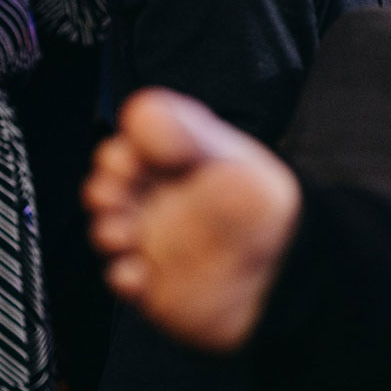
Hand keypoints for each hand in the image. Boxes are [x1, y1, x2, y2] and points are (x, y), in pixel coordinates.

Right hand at [83, 88, 301, 351]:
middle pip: (109, 188)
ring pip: (109, 230)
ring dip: (107, 230)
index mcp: (174, 163)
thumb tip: (142, 108)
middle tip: (113, 196)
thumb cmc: (263, 208)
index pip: (130, 149)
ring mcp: (152, 240)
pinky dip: (123, 276)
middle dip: (104, 190)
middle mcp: (158, 199)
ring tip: (123, 233)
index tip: (126, 161)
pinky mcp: (152, 282)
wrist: (287, 272)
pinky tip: (139, 272)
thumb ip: (186, 135)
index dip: (120, 153)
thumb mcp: (231, 160)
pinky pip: (123, 278)